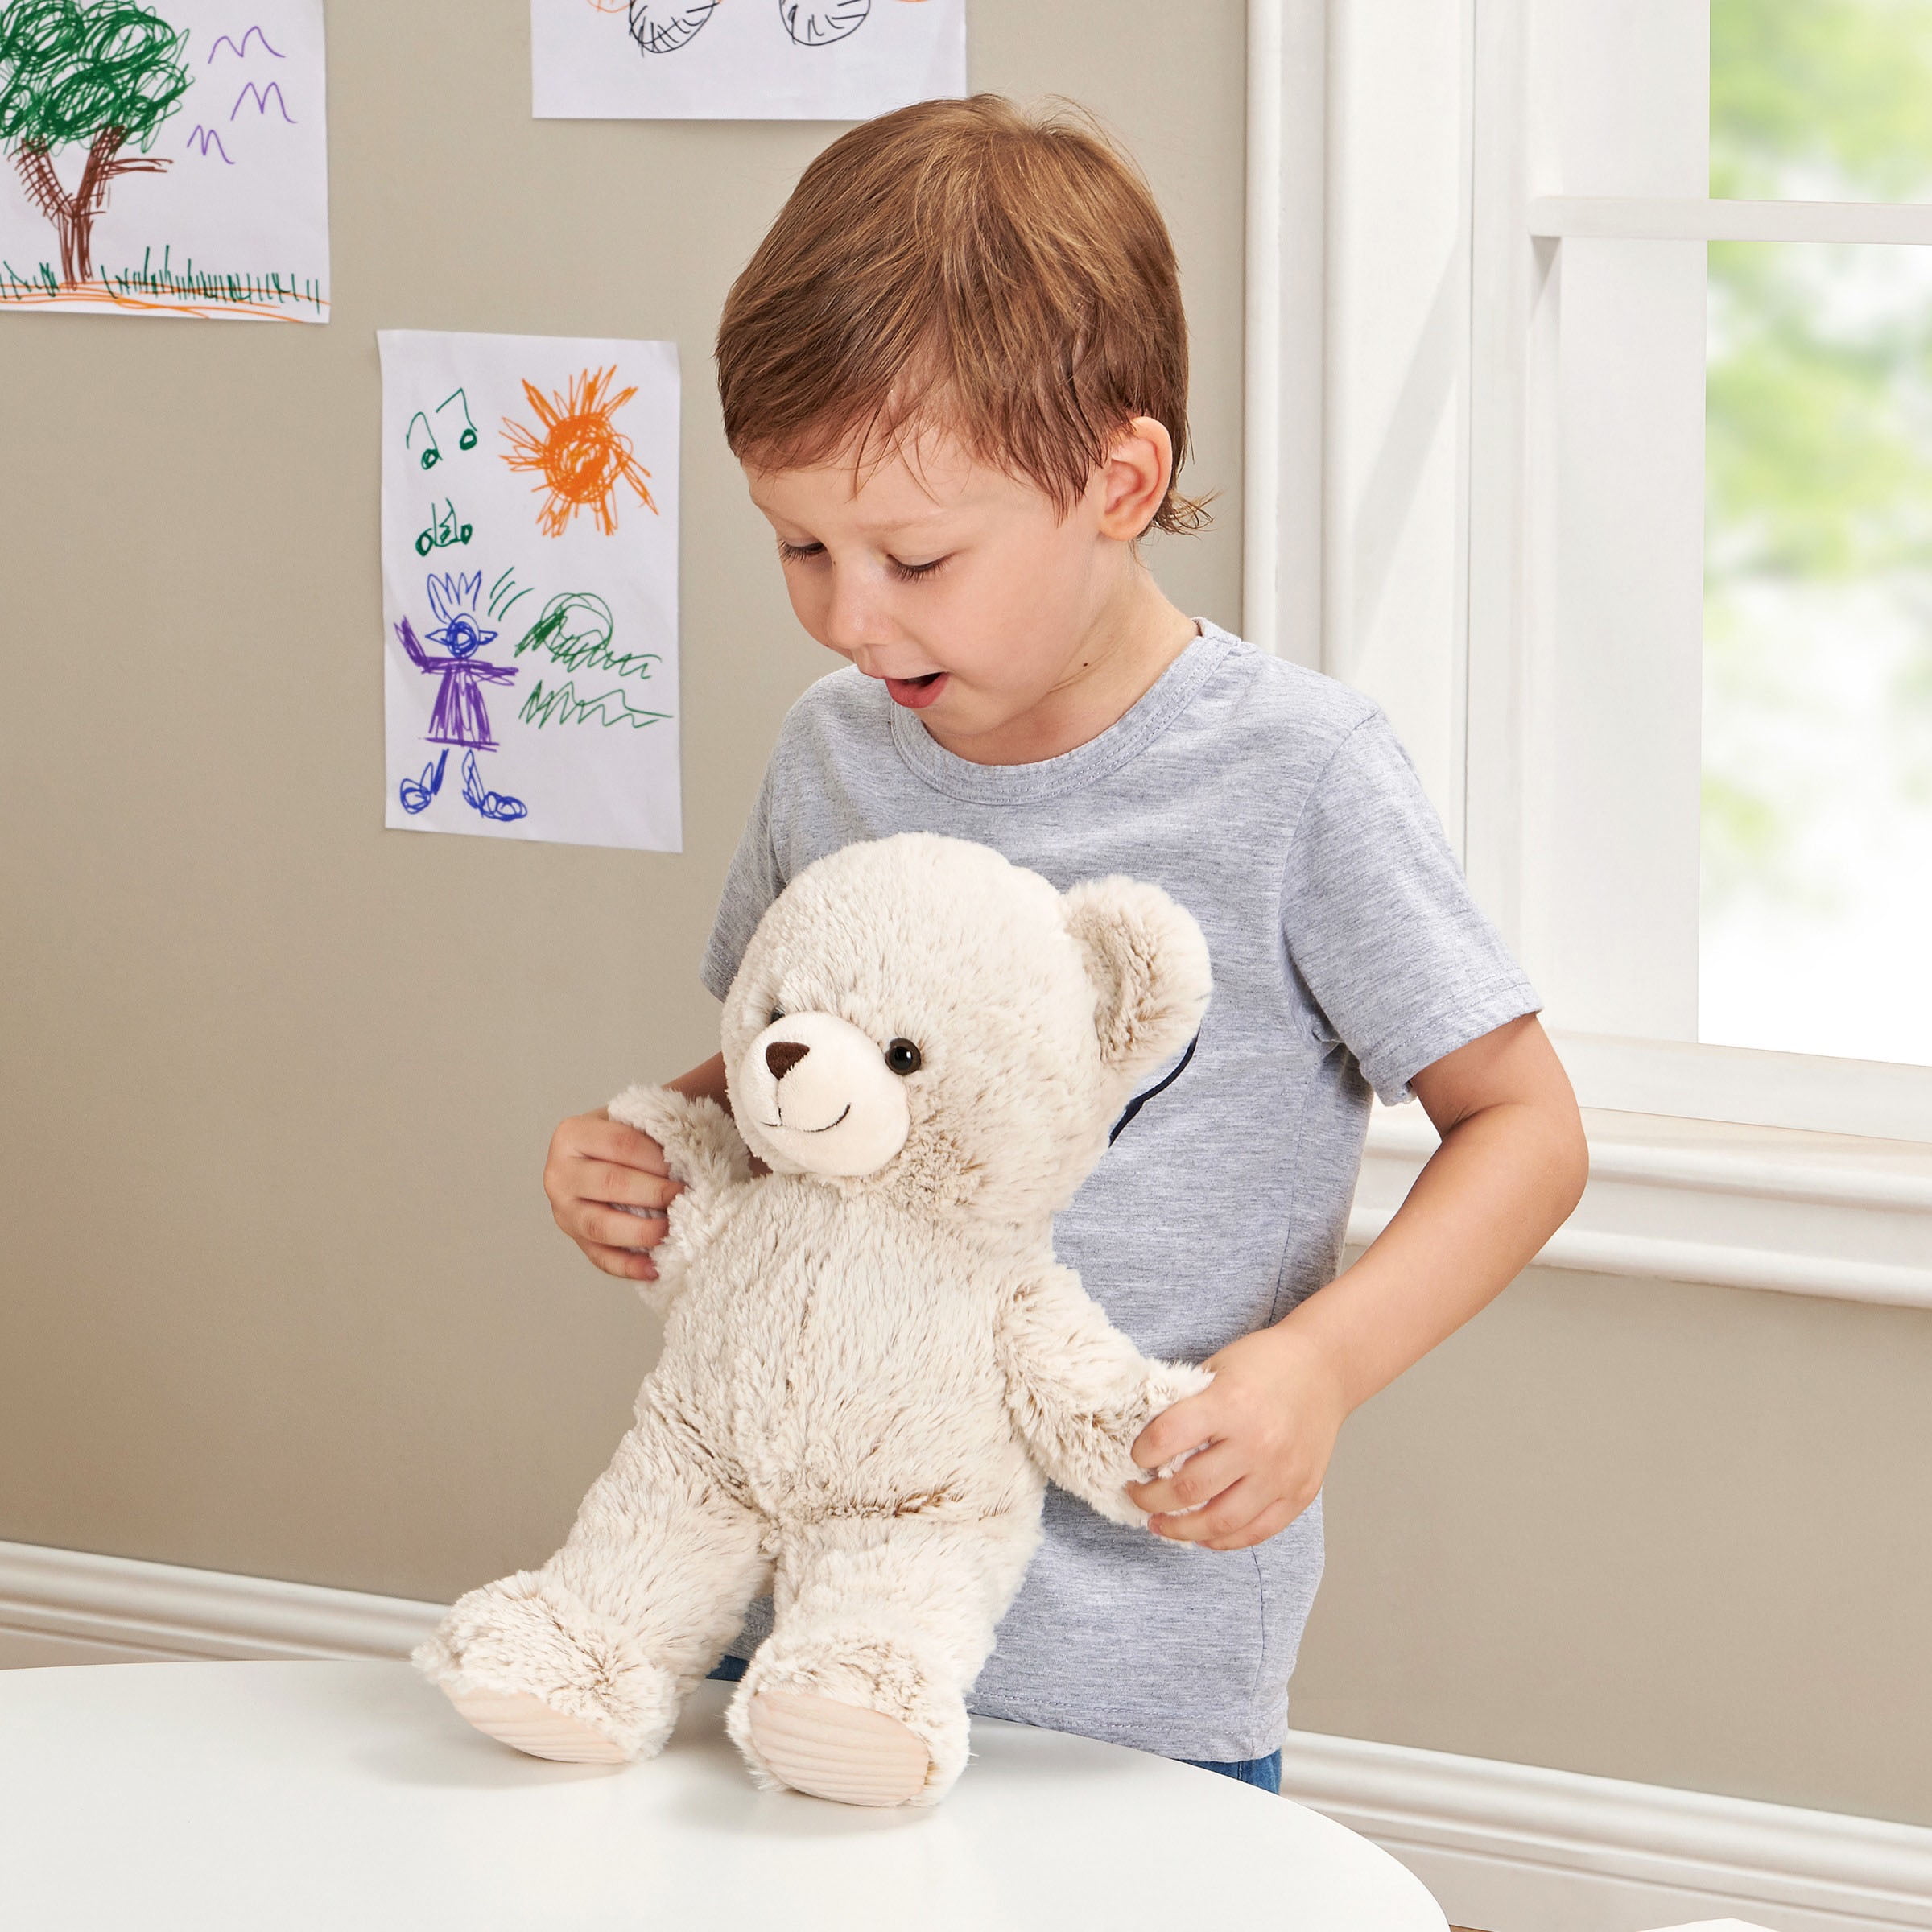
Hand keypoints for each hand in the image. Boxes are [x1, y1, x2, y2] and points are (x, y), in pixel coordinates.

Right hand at [544, 1111, 683, 1282]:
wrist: (598, 1155)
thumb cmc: (622, 1137)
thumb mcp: (632, 1120)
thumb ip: (655, 1129)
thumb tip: (690, 1156)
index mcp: (571, 1135)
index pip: (619, 1144)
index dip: (656, 1157)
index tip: (686, 1165)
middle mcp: (559, 1174)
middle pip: (610, 1183)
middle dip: (653, 1192)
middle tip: (684, 1196)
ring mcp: (564, 1211)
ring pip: (600, 1226)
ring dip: (640, 1231)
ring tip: (670, 1230)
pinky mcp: (576, 1239)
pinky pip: (601, 1258)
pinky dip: (629, 1266)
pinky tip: (654, 1268)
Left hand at [1126, 1324, 1347, 1550]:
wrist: (1324, 1368)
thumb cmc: (1266, 1364)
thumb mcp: (1217, 1368)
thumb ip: (1187, 1405)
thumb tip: (1147, 1444)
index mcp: (1231, 1403)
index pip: (1168, 1438)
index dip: (1141, 1452)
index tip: (1135, 1456)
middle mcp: (1258, 1443)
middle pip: (1189, 1489)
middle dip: (1151, 1498)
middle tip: (1136, 1495)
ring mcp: (1281, 1474)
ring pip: (1220, 1521)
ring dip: (1180, 1529)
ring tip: (1160, 1523)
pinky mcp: (1299, 1494)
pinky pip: (1255, 1532)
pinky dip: (1222, 1539)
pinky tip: (1201, 1533)